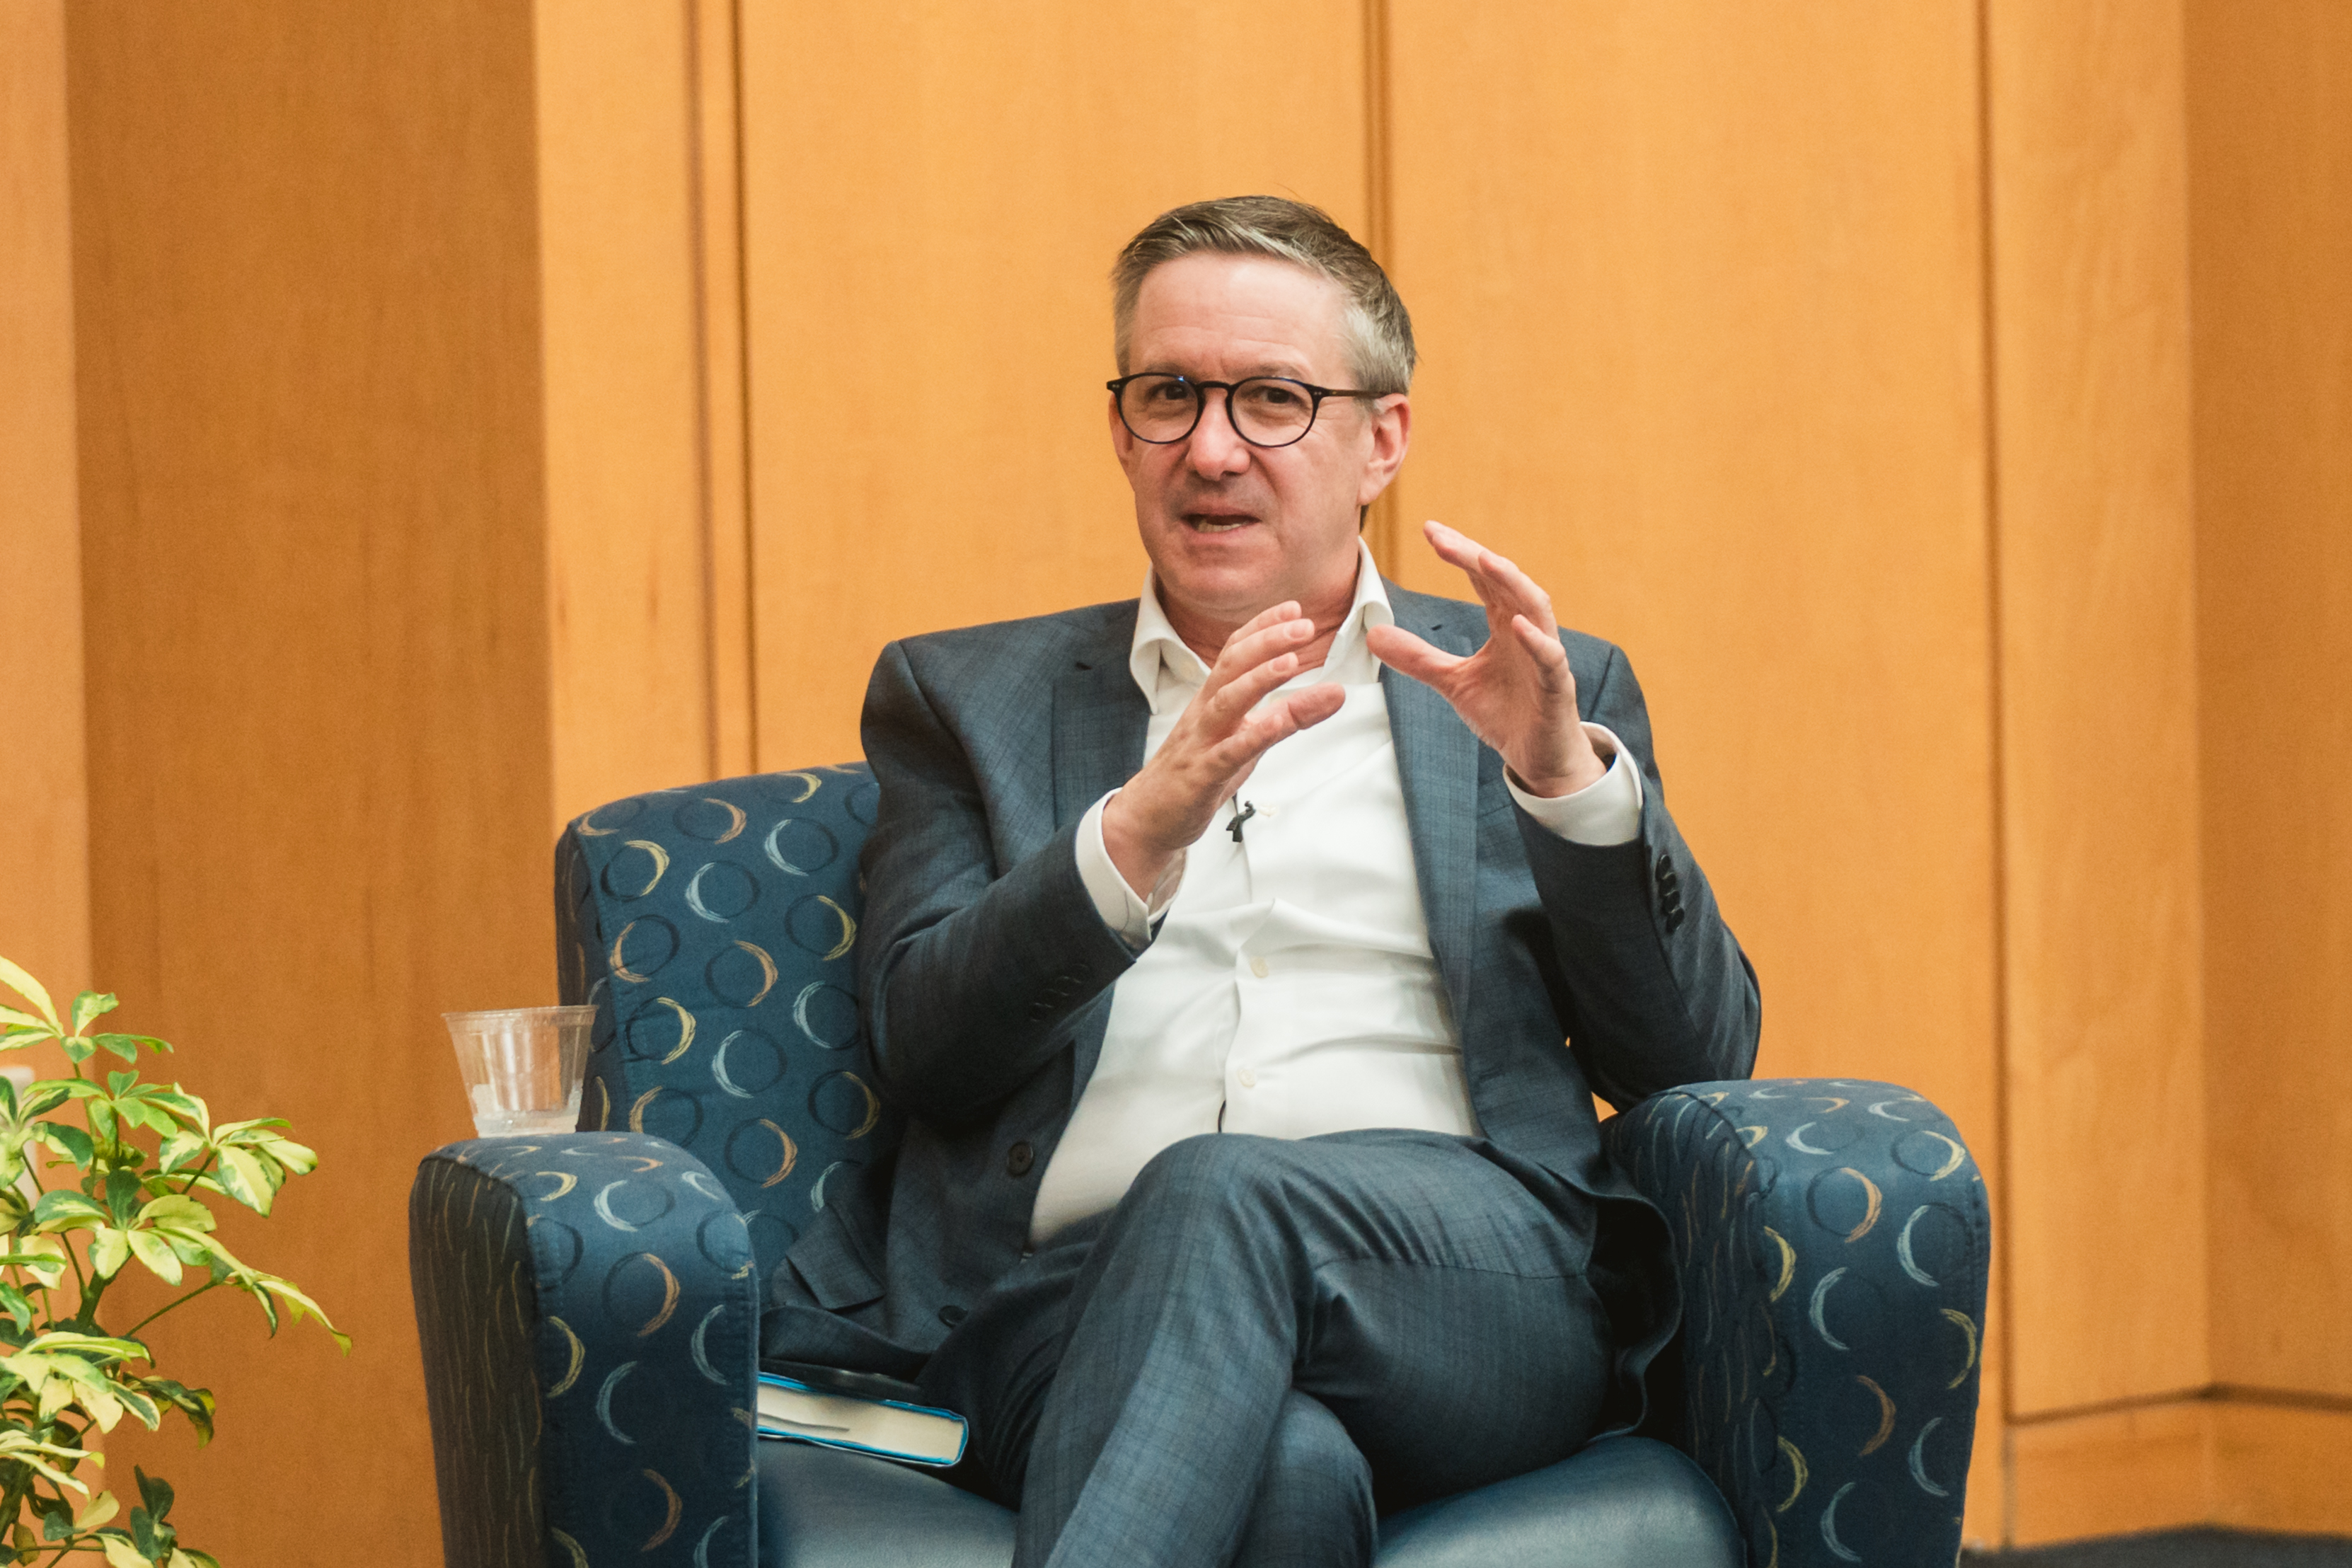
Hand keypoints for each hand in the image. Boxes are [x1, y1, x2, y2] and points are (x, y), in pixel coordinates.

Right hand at [1102, 601, 1346, 892]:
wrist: (1150, 817)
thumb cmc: (1199, 771)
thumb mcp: (1251, 741)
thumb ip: (1291, 715)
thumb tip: (1335, 693)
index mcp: (1213, 700)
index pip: (1236, 652)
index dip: (1263, 628)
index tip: (1293, 609)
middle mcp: (1205, 713)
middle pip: (1232, 666)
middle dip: (1268, 642)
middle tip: (1303, 626)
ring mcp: (1201, 742)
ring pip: (1228, 701)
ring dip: (1259, 678)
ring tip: (1291, 662)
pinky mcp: (1201, 775)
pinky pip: (1228, 752)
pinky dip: (1253, 736)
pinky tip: (1277, 723)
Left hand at [1366, 520, 1603, 797]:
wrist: (1540, 759)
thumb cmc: (1506, 714)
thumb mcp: (1453, 682)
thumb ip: (1418, 658)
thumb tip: (1372, 635)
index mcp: (1505, 625)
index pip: (1483, 579)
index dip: (1459, 553)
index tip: (1428, 530)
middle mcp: (1528, 631)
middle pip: (1505, 581)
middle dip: (1475, 556)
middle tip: (1440, 537)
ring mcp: (1546, 656)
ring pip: (1535, 608)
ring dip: (1512, 582)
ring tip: (1484, 560)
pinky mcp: (1557, 687)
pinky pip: (1550, 658)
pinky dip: (1536, 640)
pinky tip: (1516, 625)